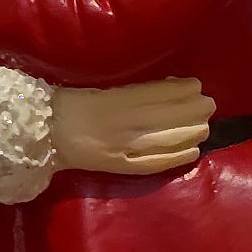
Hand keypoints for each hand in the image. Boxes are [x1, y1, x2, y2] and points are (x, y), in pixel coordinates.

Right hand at [52, 78, 211, 175]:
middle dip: (193, 110)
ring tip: (205, 126)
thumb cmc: (70, 104)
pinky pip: (154, 163)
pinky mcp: (119, 166)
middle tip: (209, 105)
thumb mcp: (100, 86)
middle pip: (168, 116)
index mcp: (115, 99)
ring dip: (191, 131)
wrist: (42, 132)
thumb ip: (132, 89)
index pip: (158, 94)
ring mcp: (122, 147)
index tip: (197, 85)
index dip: (182, 90)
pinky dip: (176, 157)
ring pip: (166, 139)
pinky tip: (193, 151)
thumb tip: (171, 86)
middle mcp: (122, 123)